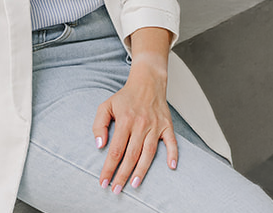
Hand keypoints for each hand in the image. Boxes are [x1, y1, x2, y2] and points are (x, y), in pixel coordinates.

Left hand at [93, 57, 176, 193]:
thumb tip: (100, 145)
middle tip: (116, 190)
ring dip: (142, 171)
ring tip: (134, 185)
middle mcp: (140, 125)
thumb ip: (99, 125)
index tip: (103, 181)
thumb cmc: (124, 97)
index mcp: (124, 121)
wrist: (147, 82)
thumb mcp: (105, 106)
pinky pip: (172, 142)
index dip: (108, 167)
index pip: (115, 150)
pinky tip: (171, 167)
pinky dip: (173, 154)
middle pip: (131, 155)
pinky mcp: (168, 126)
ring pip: (149, 153)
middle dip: (122, 175)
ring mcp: (155, 126)